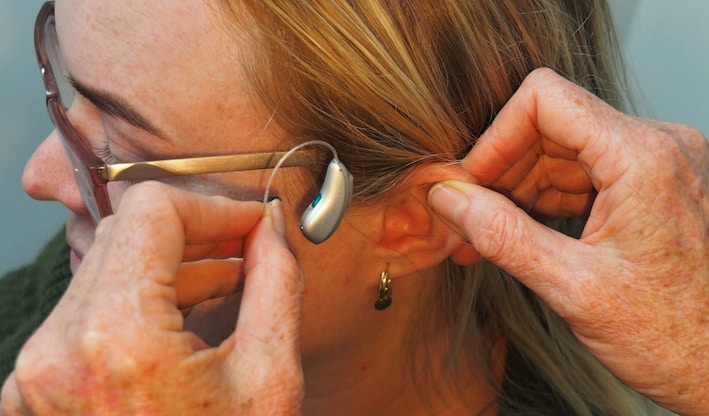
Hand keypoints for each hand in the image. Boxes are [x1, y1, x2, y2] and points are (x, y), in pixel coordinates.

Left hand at [1, 182, 303, 414]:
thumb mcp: (270, 381)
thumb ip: (276, 285)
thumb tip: (273, 231)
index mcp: (115, 339)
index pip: (152, 210)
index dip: (214, 206)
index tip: (254, 224)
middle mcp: (55, 350)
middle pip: (124, 235)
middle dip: (195, 232)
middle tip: (249, 247)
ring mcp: (34, 376)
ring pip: (105, 273)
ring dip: (170, 268)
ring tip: (228, 282)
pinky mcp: (34, 393)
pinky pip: (88, 316)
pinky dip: (140, 304)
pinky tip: (187, 320)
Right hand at [428, 68, 707, 414]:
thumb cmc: (677, 339)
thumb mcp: (575, 289)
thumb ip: (503, 236)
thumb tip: (449, 199)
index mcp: (643, 158)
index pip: (544, 100)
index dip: (495, 137)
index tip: (470, 182)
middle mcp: (657, 147)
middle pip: (550, 125)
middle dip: (502, 170)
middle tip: (467, 218)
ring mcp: (658, 164)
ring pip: (563, 148)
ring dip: (519, 188)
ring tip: (486, 236)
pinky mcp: (653, 185)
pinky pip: (585, 172)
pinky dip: (547, 198)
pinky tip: (522, 233)